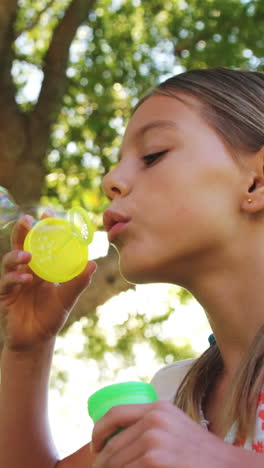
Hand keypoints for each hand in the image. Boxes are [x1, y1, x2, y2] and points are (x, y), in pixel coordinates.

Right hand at [0, 213, 96, 350]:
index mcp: (41, 267)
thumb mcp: (67, 298)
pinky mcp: (5, 295)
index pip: (40, 243)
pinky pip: (7, 282)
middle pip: (20, 245)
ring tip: (28, 256)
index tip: (49, 213)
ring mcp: (13, 282)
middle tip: (27, 220)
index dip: (43, 228)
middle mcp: (26, 271)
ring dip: (17, 256)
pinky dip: (15, 279)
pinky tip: (26, 280)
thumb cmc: (51, 317)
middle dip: (22, 231)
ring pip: (9, 261)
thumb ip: (78, 282)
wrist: (36, 341)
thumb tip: (93, 264)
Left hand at [92, 401, 230, 467]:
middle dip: (102, 461)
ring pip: (117, 461)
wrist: (226, 465)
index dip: (99, 431)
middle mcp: (154, 419)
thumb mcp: (174, 426)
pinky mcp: (156, 458)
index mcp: (157, 408)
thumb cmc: (199, 451)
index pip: (114, 413)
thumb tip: (118, 438)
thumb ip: (151, 424)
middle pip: (113, 443)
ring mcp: (155, 438)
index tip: (95, 447)